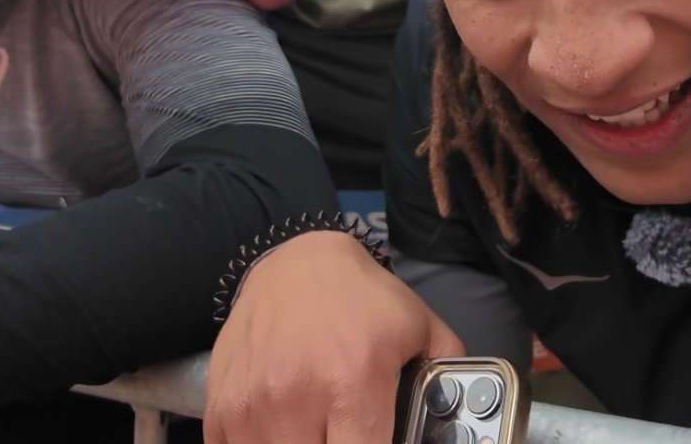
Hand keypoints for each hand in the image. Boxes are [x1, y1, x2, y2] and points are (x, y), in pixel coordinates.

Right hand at [204, 231, 463, 443]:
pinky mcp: (221, 407)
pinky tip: (283, 434)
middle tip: (347, 435)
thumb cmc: (361, 302)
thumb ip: (450, 378)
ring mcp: (250, 404)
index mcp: (351, 381)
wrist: (295, 264)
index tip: (372, 443)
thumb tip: (469, 416)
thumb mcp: (421, 328)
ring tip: (318, 431)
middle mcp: (295, 396)